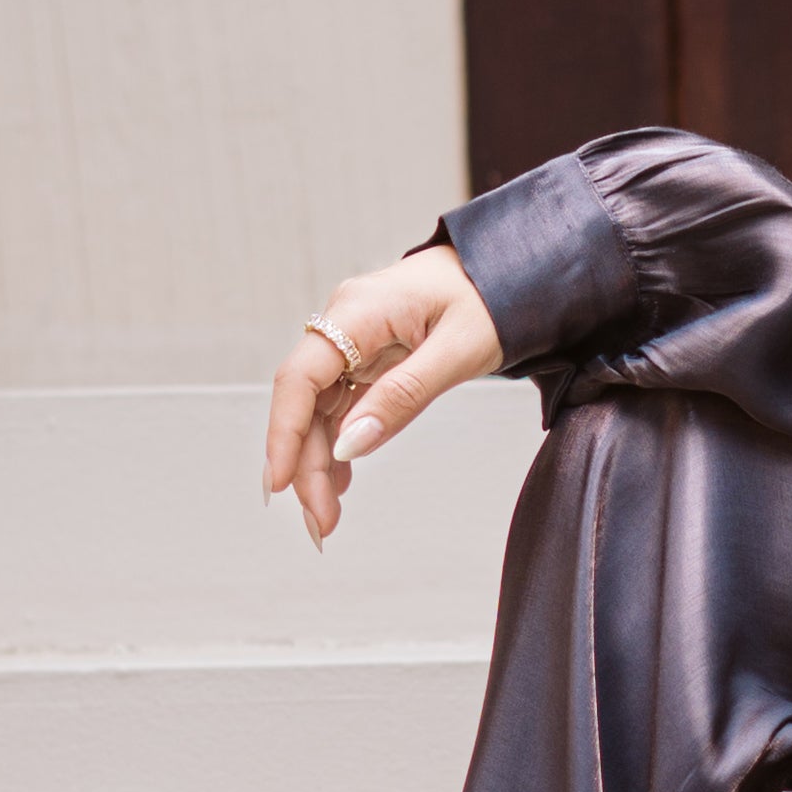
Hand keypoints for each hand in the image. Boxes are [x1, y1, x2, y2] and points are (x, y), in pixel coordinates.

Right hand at [267, 245, 500, 547]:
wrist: (512, 267)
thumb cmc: (494, 297)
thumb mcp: (459, 350)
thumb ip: (404, 396)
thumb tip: (350, 446)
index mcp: (359, 311)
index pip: (300, 378)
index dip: (283, 434)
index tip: (280, 485)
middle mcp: (346, 324)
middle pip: (306, 402)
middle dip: (306, 466)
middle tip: (321, 523)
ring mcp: (355, 340)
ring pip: (321, 410)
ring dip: (320, 462)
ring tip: (328, 516)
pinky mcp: (368, 355)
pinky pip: (343, 405)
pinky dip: (342, 443)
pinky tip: (342, 481)